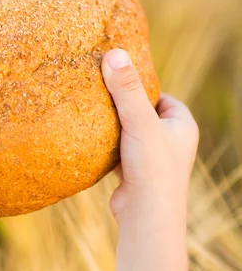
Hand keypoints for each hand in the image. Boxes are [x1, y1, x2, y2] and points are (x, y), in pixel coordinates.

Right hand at [101, 49, 198, 221]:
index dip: (139, 86)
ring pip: (129, 132)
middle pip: (143, 112)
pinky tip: (88, 139)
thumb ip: (126, 89)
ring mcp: (153, 158)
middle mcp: (171, 141)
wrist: (146, 217)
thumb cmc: (152, 168)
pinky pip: (119, 150)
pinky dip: (106, 144)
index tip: (116, 79)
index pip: (160, 94)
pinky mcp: (136, 173)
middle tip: (98, 93)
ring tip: (90, 113)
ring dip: (112, 125)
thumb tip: (113, 53)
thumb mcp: (139, 121)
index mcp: (181, 124)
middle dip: (122, 105)